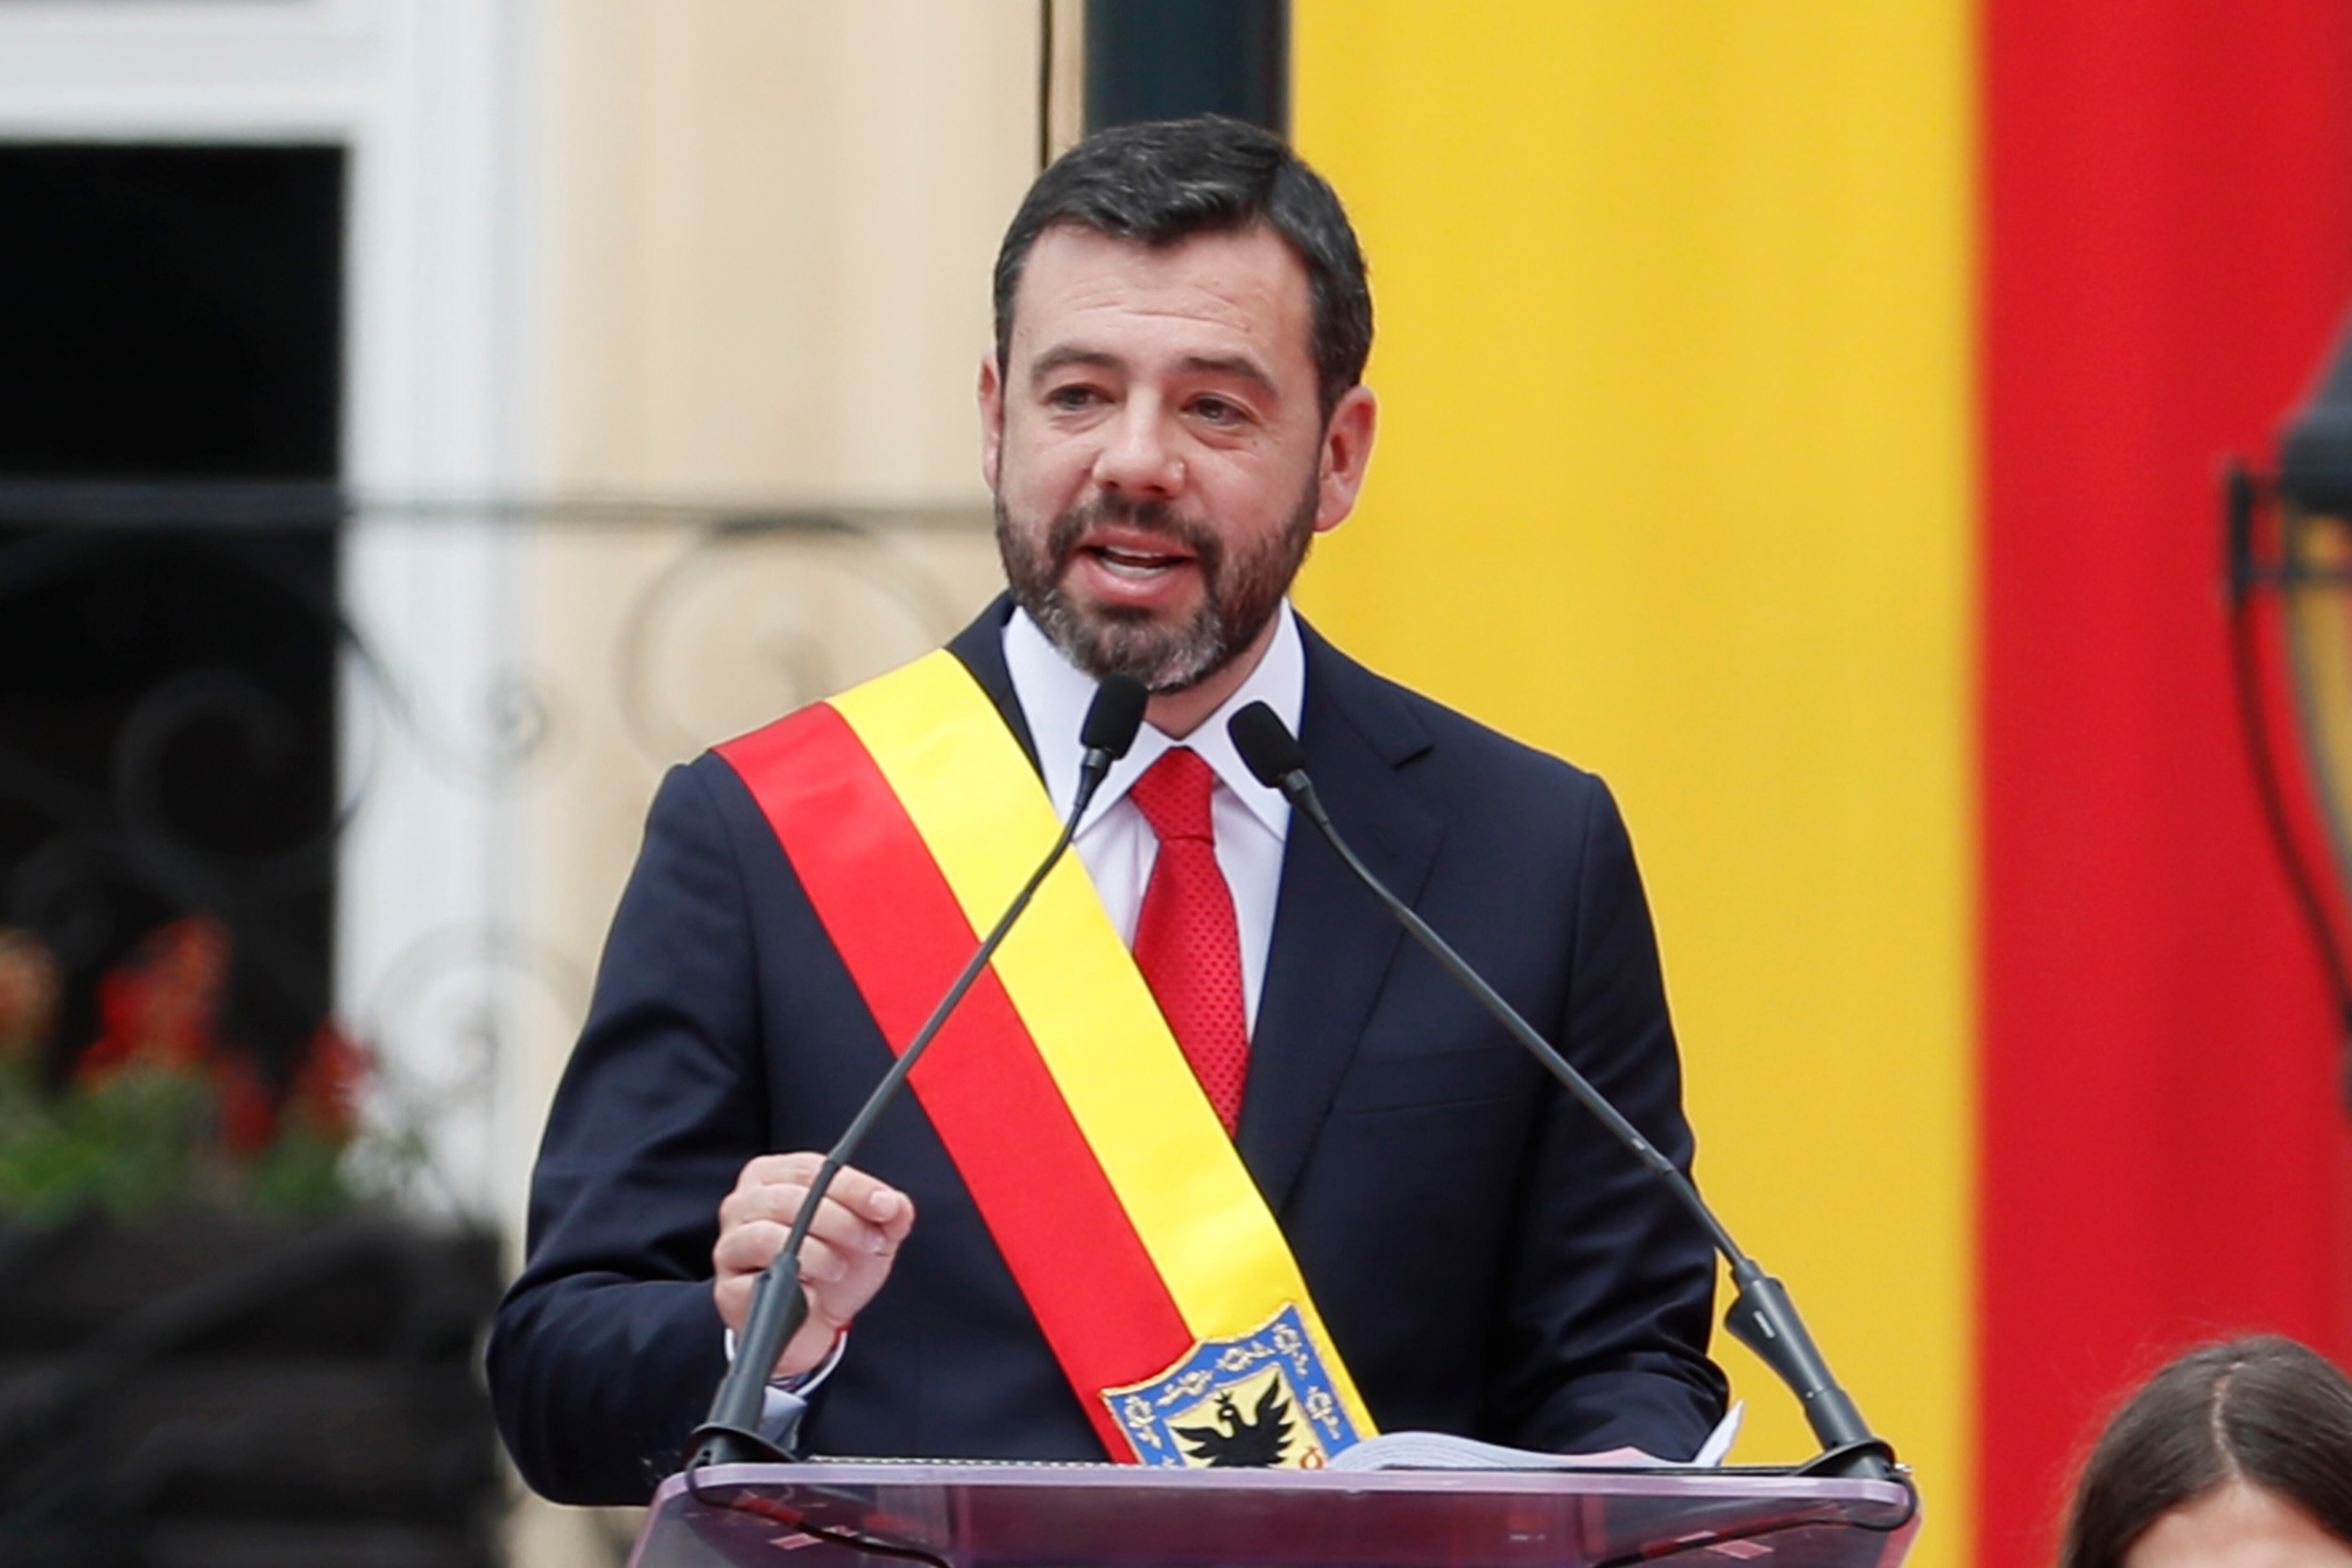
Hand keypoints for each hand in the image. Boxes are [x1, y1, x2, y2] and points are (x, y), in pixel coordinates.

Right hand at [714, 1153, 914, 1378]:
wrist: (815, 1324)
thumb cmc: (834, 1267)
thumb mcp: (870, 1235)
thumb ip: (888, 1215)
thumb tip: (896, 1205)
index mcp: (774, 1177)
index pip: (811, 1169)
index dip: (853, 1186)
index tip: (885, 1205)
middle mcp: (744, 1204)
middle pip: (790, 1198)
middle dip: (842, 1221)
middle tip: (872, 1242)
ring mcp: (731, 1245)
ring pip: (768, 1235)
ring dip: (817, 1253)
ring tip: (840, 1269)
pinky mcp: (727, 1288)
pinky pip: (757, 1280)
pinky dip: (794, 1288)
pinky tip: (812, 1295)